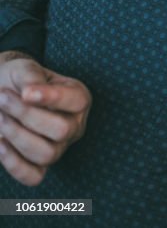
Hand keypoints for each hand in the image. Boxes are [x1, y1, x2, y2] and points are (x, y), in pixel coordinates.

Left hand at [0, 51, 91, 185]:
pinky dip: (13, 162)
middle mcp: (74, 126)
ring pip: (47, 154)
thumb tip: (30, 92)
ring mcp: (58, 148)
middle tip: (3, 98)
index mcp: (79, 100)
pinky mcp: (39, 166)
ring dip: (16, 135)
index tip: (25, 92)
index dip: (52, 98)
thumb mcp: (25, 70)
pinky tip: (0, 142)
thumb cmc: (18, 81)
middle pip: (62, 130)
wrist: (4, 95)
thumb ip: (31, 77)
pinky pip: (33, 176)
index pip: (77, 101)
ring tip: (0, 117)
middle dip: (27, 115)